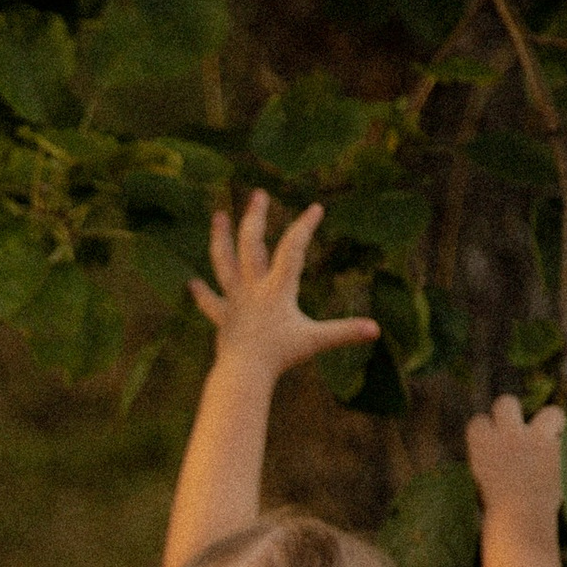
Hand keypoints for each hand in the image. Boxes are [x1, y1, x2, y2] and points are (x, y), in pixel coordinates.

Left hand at [187, 191, 380, 376]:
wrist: (244, 372)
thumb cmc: (280, 356)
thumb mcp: (316, 341)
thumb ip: (345, 331)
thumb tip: (375, 330)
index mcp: (277, 288)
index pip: (292, 249)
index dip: (304, 226)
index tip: (315, 207)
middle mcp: (253, 288)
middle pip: (251, 244)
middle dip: (255, 217)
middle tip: (259, 193)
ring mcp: (234, 300)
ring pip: (223, 262)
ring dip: (220, 238)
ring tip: (218, 215)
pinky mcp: (222, 317)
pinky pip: (210, 303)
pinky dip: (202, 295)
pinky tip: (191, 284)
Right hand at [465, 389, 565, 527]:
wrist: (521, 521)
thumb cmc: (499, 509)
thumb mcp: (486, 480)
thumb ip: (495, 458)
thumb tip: (507, 449)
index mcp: (482, 444)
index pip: (479, 421)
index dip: (487, 432)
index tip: (491, 444)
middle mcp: (508, 434)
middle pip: (507, 402)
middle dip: (511, 412)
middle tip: (518, 432)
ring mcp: (536, 439)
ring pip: (552, 413)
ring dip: (553, 425)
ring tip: (553, 442)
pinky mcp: (559, 450)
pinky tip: (564, 468)